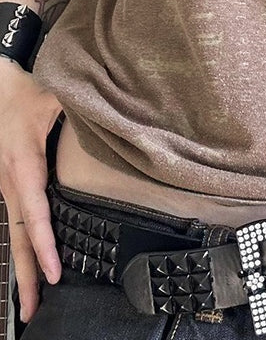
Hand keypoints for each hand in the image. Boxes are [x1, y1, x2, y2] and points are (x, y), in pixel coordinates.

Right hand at [0, 59, 62, 321]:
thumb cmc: (24, 94)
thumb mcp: (55, 98)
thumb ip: (82, 110)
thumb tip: (114, 114)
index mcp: (24, 165)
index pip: (36, 213)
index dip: (45, 244)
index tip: (54, 272)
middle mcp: (10, 183)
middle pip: (19, 237)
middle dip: (27, 275)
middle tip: (33, 312)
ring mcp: (5, 187)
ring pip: (14, 235)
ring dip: (22, 269)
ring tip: (29, 305)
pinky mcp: (8, 187)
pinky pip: (15, 223)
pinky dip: (22, 248)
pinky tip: (30, 267)